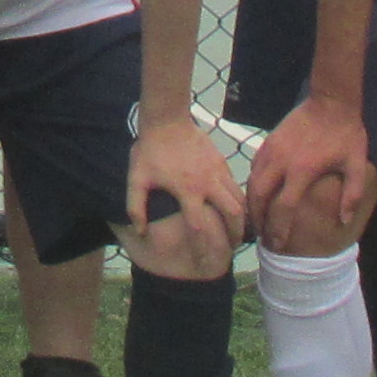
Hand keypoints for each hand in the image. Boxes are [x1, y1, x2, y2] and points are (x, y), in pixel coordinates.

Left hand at [125, 110, 245, 257]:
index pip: (200, 225)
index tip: (205, 259)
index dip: (203, 245)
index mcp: (188, 190)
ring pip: (239, 199)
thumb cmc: (149, 149)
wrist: (166, 117)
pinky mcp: (221, 161)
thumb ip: (135, 206)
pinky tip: (233, 207)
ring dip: (241, 217)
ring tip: (238, 230)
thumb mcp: (136, 179)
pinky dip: (238, 199)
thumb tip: (139, 231)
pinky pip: (236, 184)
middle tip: (234, 247)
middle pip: (232, 214)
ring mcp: (218, 170)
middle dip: (235, 233)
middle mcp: (208, 182)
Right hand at [242, 95, 373, 250]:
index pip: (283, 206)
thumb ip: (352, 195)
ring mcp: (271, 150)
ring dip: (252, 202)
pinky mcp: (268, 141)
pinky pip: (254, 167)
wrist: (331, 102)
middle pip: (259, 196)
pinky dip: (253, 183)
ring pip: (252, 181)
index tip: (278, 243)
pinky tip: (258, 194)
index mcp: (302, 171)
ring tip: (257, 219)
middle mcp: (281, 162)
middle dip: (258, 219)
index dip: (278, 227)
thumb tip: (343, 221)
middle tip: (262, 236)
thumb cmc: (346, 135)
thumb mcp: (356, 165)